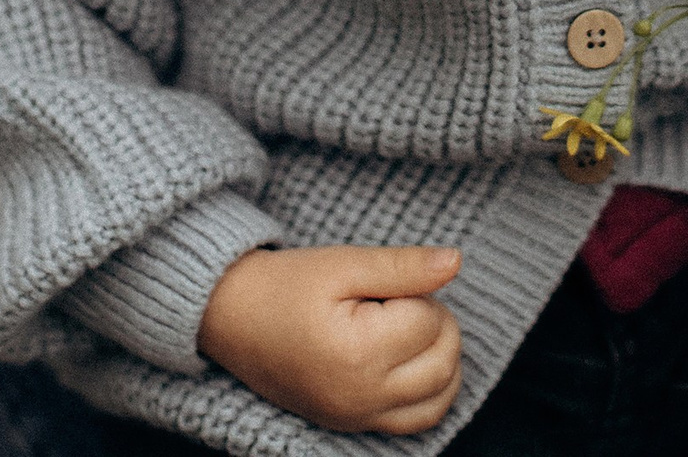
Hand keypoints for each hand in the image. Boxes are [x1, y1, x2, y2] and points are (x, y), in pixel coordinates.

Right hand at [197, 245, 463, 433]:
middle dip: (436, 323)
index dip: (416, 292)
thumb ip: (403, 266)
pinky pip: (419, 420)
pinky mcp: (355, 424)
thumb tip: (455, 262)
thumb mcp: (343, 263)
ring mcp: (358, 417)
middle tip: (396, 301)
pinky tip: (414, 360)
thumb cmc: (285, 287)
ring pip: (441, 396)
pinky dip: (432, 391)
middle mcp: (361, 397)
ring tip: (408, 327)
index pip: (430, 321)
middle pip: (444, 362)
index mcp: (357, 354)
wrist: (232, 319)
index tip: (380, 286)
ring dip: (443, 358)